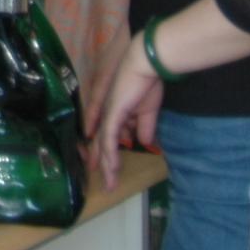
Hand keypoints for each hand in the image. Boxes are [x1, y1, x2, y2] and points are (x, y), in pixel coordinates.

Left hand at [84, 37, 164, 190]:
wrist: (145, 65)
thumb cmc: (147, 82)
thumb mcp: (148, 110)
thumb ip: (144, 127)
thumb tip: (144, 143)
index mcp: (115, 112)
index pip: (107, 136)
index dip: (106, 153)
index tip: (109, 169)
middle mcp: (107, 114)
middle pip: (101, 143)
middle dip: (102, 164)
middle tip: (106, 183)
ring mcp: (107, 115)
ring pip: (104, 146)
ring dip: (107, 166)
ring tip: (110, 184)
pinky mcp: (111, 115)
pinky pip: (109, 140)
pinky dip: (110, 155)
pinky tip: (112, 168)